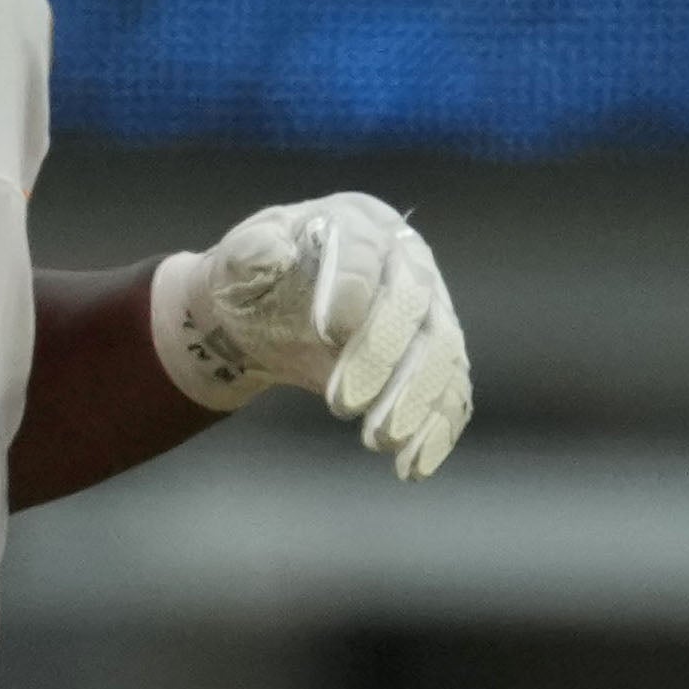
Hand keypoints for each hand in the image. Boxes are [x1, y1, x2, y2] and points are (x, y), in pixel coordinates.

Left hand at [148, 191, 468, 472]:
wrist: (269, 318)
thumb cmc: (255, 283)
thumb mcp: (237, 263)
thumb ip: (249, 255)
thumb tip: (271, 251)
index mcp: (360, 223)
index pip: (368, 252)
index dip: (352, 288)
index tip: (325, 330)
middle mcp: (407, 261)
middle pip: (414, 306)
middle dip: (383, 355)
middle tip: (344, 403)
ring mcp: (430, 311)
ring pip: (442, 353)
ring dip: (417, 400)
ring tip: (380, 440)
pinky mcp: (436, 359)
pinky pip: (451, 393)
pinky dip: (438, 429)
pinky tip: (414, 465)